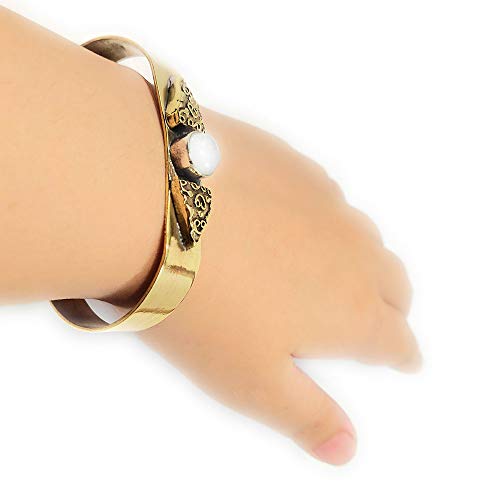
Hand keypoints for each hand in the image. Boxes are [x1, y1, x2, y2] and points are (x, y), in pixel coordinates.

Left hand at [139, 109, 420, 464]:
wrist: (157, 207)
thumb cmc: (204, 308)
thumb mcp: (252, 382)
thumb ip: (306, 416)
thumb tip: (346, 449)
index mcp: (351, 310)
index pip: (396, 340)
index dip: (403, 354)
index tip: (406, 360)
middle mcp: (351, 251)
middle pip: (394, 283)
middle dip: (393, 305)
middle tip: (382, 317)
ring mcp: (324, 201)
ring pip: (364, 237)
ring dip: (361, 259)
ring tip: (340, 269)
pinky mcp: (293, 164)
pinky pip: (327, 195)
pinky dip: (324, 216)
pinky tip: (296, 219)